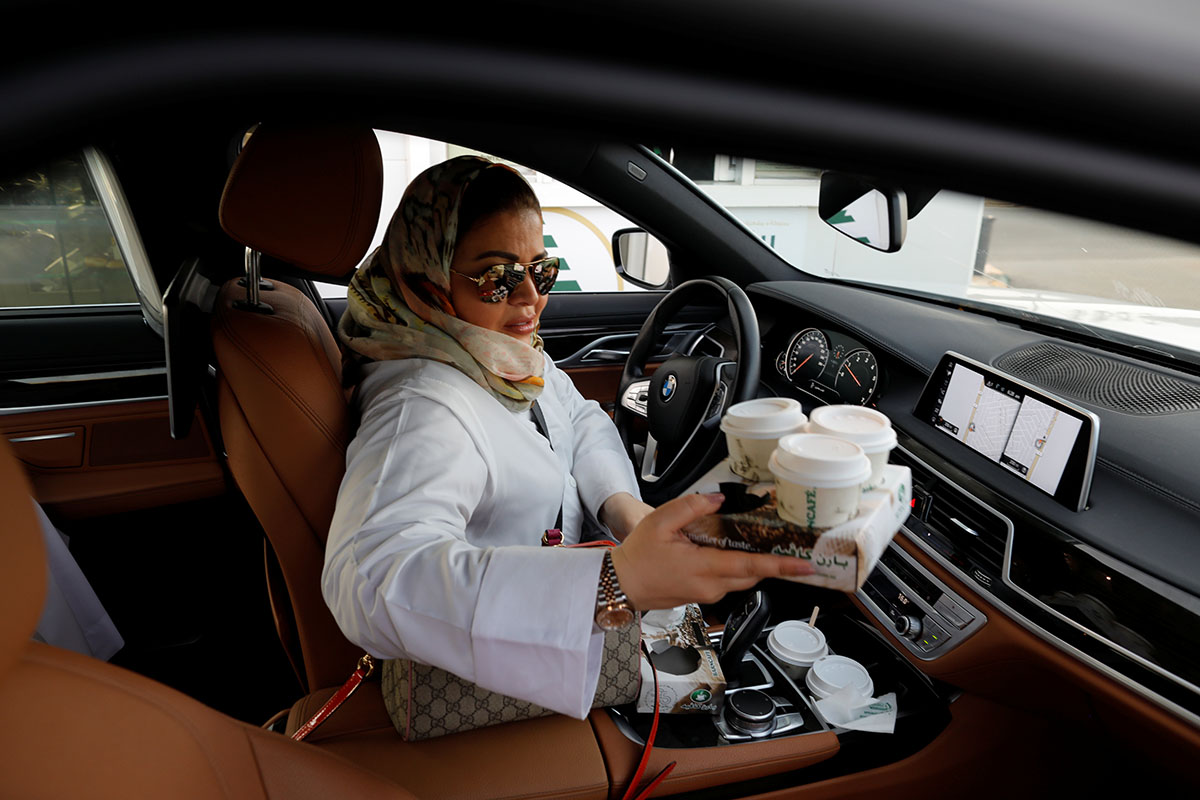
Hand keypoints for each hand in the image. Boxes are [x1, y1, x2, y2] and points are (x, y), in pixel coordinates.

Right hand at [609, 492, 814, 610]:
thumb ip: (691, 507)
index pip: (750, 567)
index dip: (781, 566)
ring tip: (767, 547)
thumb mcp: (660, 522)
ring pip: (742, 580)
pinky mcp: (702, 595)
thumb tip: (718, 500)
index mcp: (703, 568)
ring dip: (756, 566)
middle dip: (775, 564)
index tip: (804, 566)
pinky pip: (729, 582)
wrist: (622, 585)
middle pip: (753, 575)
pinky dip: (738, 569)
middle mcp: (710, 586)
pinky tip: (734, 553)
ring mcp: (707, 593)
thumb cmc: (638, 556)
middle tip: (794, 551)